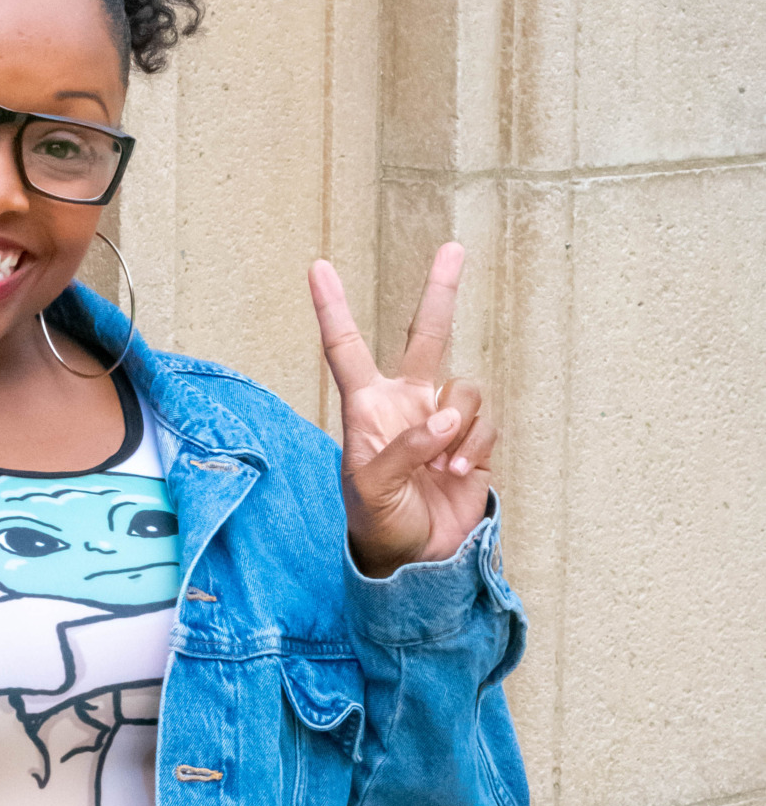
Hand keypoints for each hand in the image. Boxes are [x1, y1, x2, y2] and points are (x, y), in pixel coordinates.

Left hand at [308, 242, 497, 578]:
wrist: (416, 558)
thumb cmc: (377, 522)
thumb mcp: (371, 489)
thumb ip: (401, 450)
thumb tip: (442, 417)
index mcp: (367, 407)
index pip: (347, 349)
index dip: (333, 308)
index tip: (318, 267)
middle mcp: (407, 402)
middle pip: (427, 336)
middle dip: (441, 291)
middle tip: (453, 248)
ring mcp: (443, 419)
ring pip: (465, 390)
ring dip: (459, 427)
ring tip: (442, 467)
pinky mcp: (475, 440)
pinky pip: (486, 423)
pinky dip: (476, 446)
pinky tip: (458, 474)